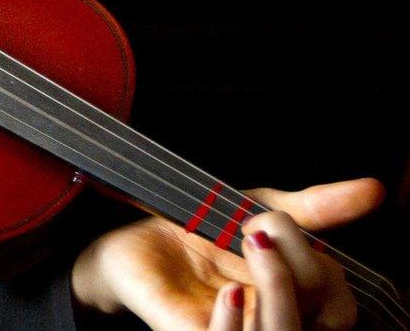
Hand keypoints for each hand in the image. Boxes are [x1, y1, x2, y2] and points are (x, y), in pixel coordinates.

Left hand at [71, 178, 384, 329]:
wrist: (130, 243)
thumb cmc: (198, 230)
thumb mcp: (258, 209)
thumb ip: (315, 208)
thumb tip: (375, 188)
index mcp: (295, 299)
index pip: (340, 304)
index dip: (321, 265)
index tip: (274, 222)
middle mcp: (272, 321)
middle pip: (327, 320)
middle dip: (302, 269)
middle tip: (257, 230)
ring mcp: (236, 330)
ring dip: (278, 289)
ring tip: (249, 243)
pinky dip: (237, 323)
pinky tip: (229, 294)